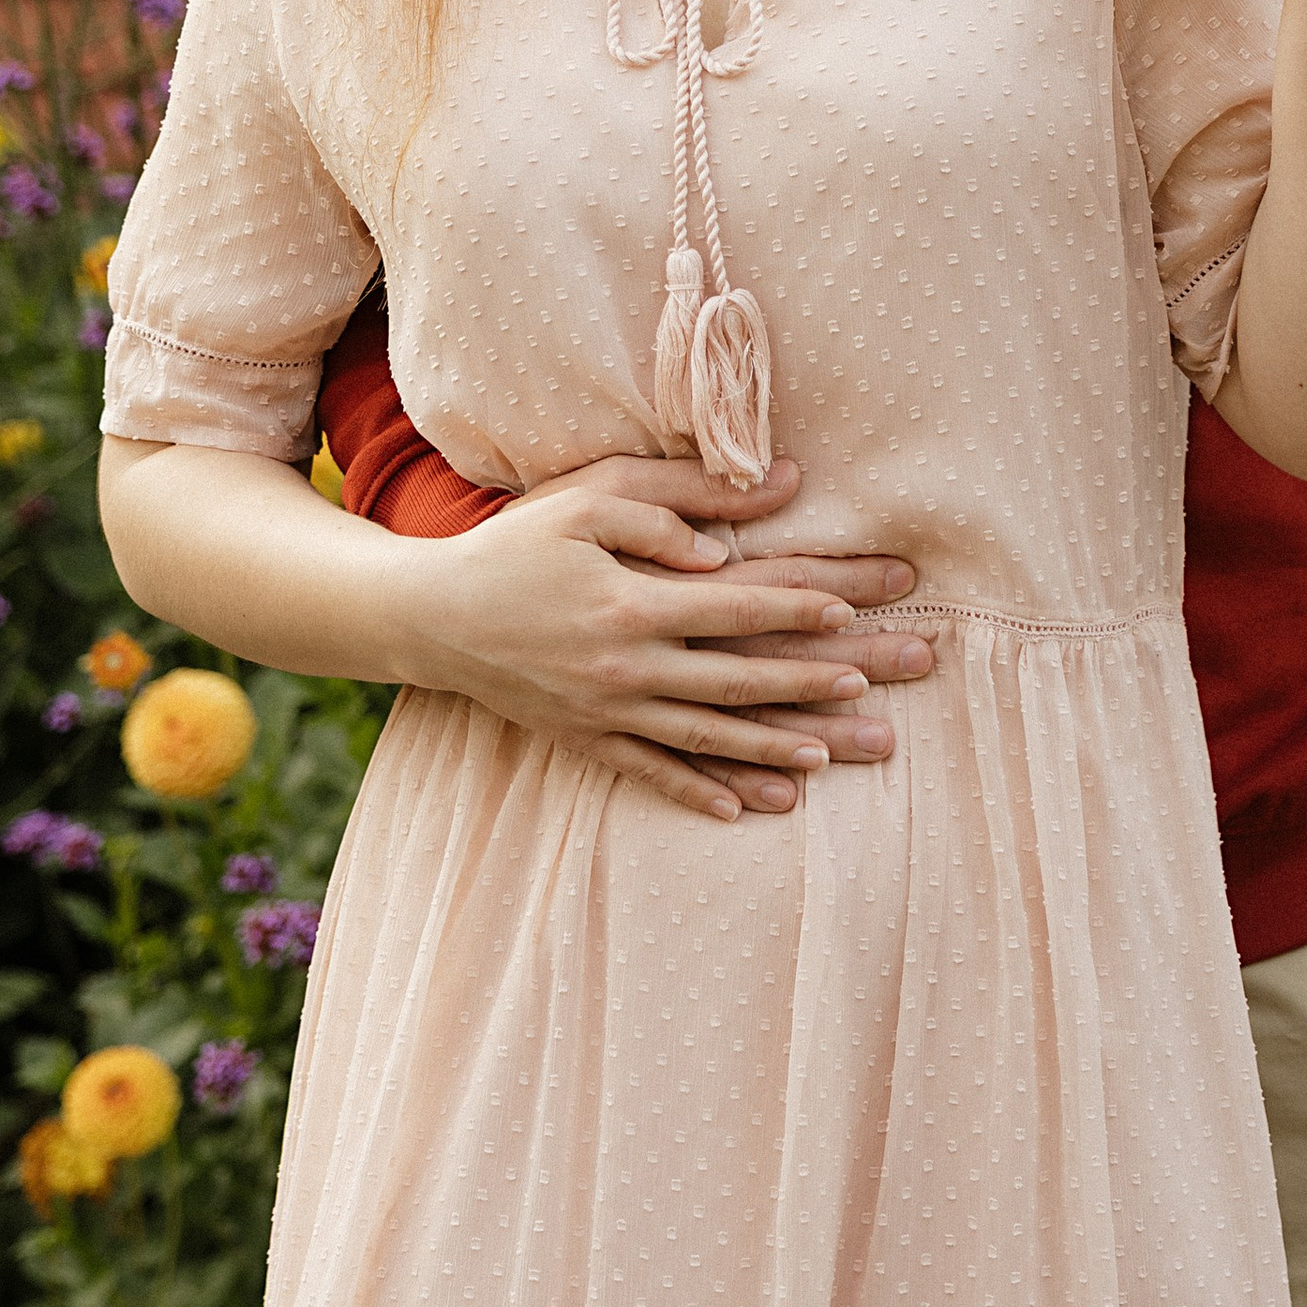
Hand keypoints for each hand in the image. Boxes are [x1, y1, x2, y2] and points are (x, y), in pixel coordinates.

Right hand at [391, 455, 932, 823]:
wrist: (431, 615)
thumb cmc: (515, 544)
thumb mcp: (586, 498)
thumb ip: (671, 501)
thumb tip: (754, 510)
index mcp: (632, 600)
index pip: (735, 606)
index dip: (797, 609)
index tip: (852, 611)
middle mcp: (626, 665)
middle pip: (737, 678)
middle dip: (811, 685)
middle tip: (874, 690)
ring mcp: (606, 711)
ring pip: (706, 736)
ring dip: (772, 748)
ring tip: (831, 756)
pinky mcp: (585, 739)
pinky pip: (652, 773)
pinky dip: (699, 792)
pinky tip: (746, 808)